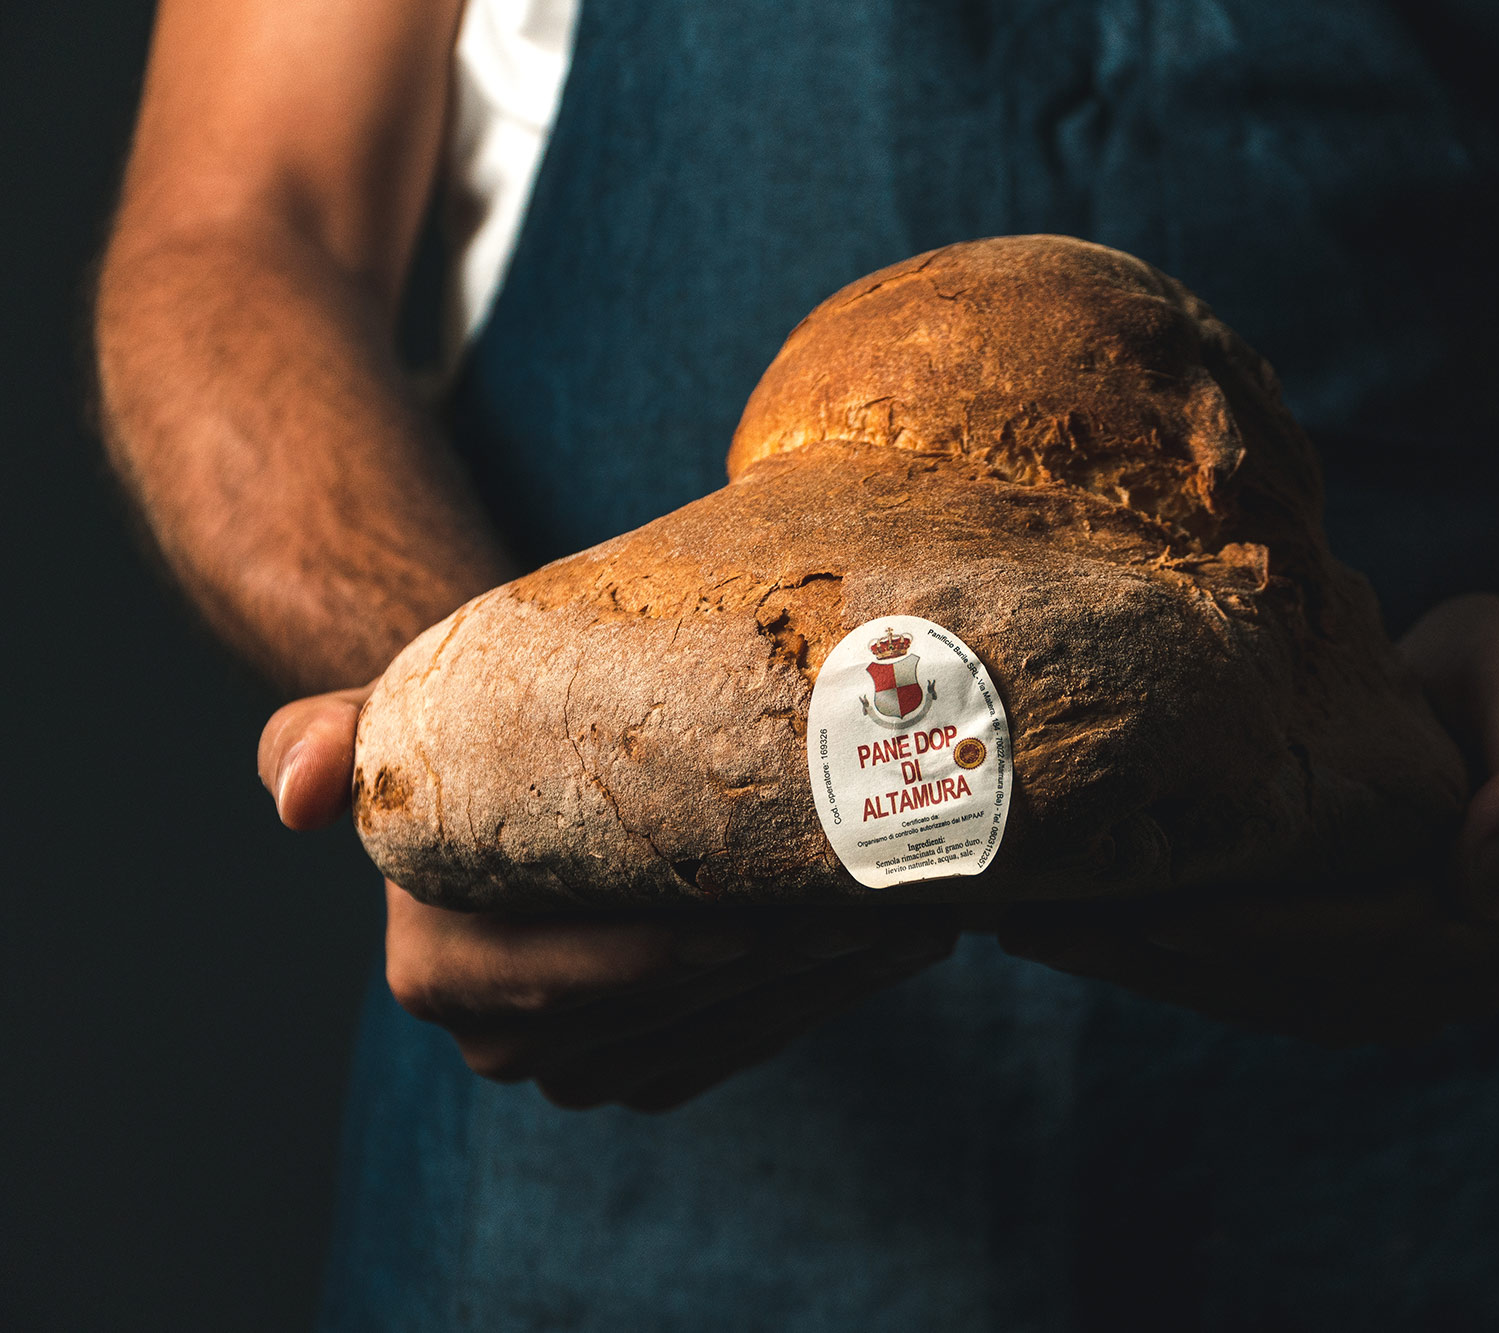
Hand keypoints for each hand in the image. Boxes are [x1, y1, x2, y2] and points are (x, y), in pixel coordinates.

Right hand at [258, 686, 959, 1110]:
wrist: (528, 768)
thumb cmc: (464, 731)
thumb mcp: (388, 719)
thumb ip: (323, 739)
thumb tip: (294, 795)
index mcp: (442, 974)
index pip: (581, 974)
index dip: (677, 944)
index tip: (771, 895)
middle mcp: (512, 1043)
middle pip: (674, 1011)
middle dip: (784, 958)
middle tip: (880, 888)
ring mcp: (598, 1059)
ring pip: (735, 1032)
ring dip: (836, 978)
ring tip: (920, 902)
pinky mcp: (670, 1057)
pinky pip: (762, 1040)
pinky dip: (838, 991)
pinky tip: (909, 931)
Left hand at [997, 594, 1498, 1045]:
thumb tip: (1484, 890)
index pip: (1358, 941)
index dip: (1255, 934)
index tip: (1156, 921)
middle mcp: (1446, 980)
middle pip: (1285, 980)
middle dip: (1162, 959)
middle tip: (1047, 926)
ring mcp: (1391, 990)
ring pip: (1251, 993)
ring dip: (1139, 970)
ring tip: (1034, 931)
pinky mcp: (1340, 977)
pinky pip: (1243, 982)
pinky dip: (1157, 962)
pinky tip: (1080, 934)